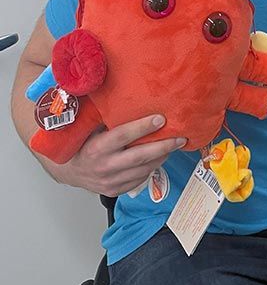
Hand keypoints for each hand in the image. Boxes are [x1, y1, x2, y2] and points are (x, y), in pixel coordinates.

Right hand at [53, 115, 185, 196]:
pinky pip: (139, 179)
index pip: (122, 136)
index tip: (161, 119)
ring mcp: (109, 181)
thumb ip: (105, 116)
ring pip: (143, 170)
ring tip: (174, 145)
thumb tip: (125, 93)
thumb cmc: (81, 143)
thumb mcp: (88, 128)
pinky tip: (159, 157)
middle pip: (139, 157)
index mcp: (95, 148)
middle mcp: (103, 167)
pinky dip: (152, 168)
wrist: (68, 171)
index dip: (142, 127)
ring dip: (161, 157)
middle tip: (180, 138)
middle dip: (163, 146)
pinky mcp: (115, 190)